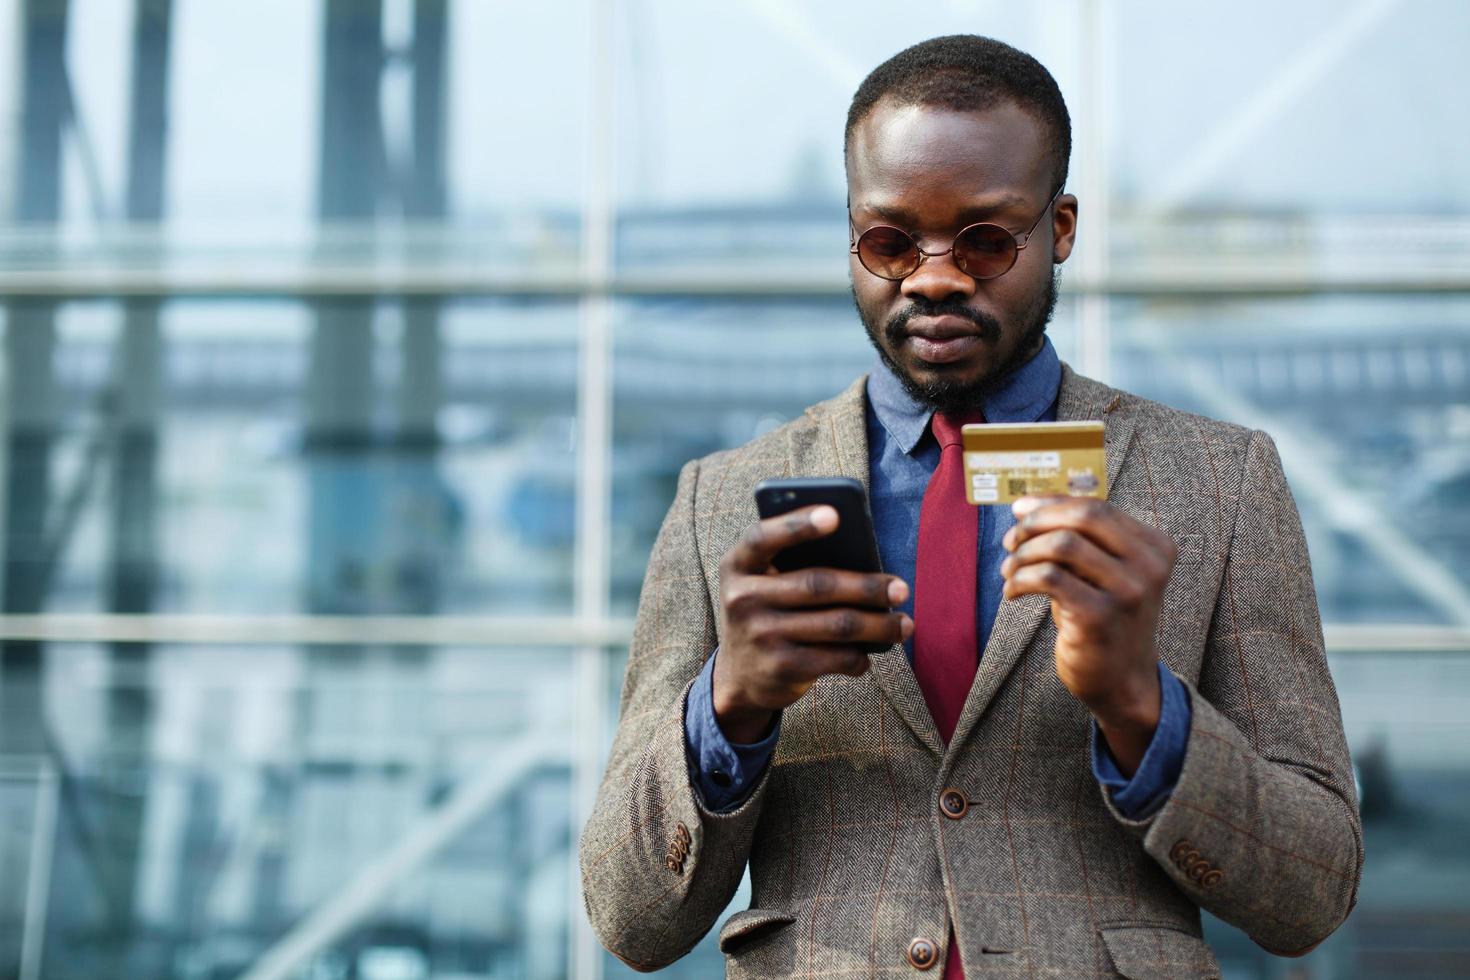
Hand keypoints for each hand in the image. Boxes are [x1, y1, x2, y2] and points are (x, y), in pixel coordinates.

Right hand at [714, 505, 912, 743]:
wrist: (738, 676)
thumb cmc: (767, 613)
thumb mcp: (763, 584)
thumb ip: (792, 566)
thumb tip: (864, 562)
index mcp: (737, 565)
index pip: (763, 537)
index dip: (797, 525)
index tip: (835, 515)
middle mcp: (742, 598)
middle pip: (818, 585)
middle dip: (867, 587)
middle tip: (901, 589)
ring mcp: (760, 635)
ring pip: (837, 624)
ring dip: (879, 625)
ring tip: (905, 625)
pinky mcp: (779, 668)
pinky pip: (836, 658)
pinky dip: (860, 656)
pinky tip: (870, 653)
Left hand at [999, 495, 1177, 774]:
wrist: (1121, 680)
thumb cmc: (1102, 618)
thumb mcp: (1101, 573)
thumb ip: (1080, 539)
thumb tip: (1027, 504)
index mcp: (1155, 547)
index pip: (1097, 506)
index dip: (1052, 502)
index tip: (1019, 508)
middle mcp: (1149, 566)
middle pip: (1085, 516)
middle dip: (1038, 522)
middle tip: (1010, 539)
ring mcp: (1129, 592)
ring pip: (1062, 545)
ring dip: (1025, 553)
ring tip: (1009, 569)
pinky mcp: (1101, 616)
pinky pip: (1048, 577)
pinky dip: (1020, 579)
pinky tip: (1013, 591)